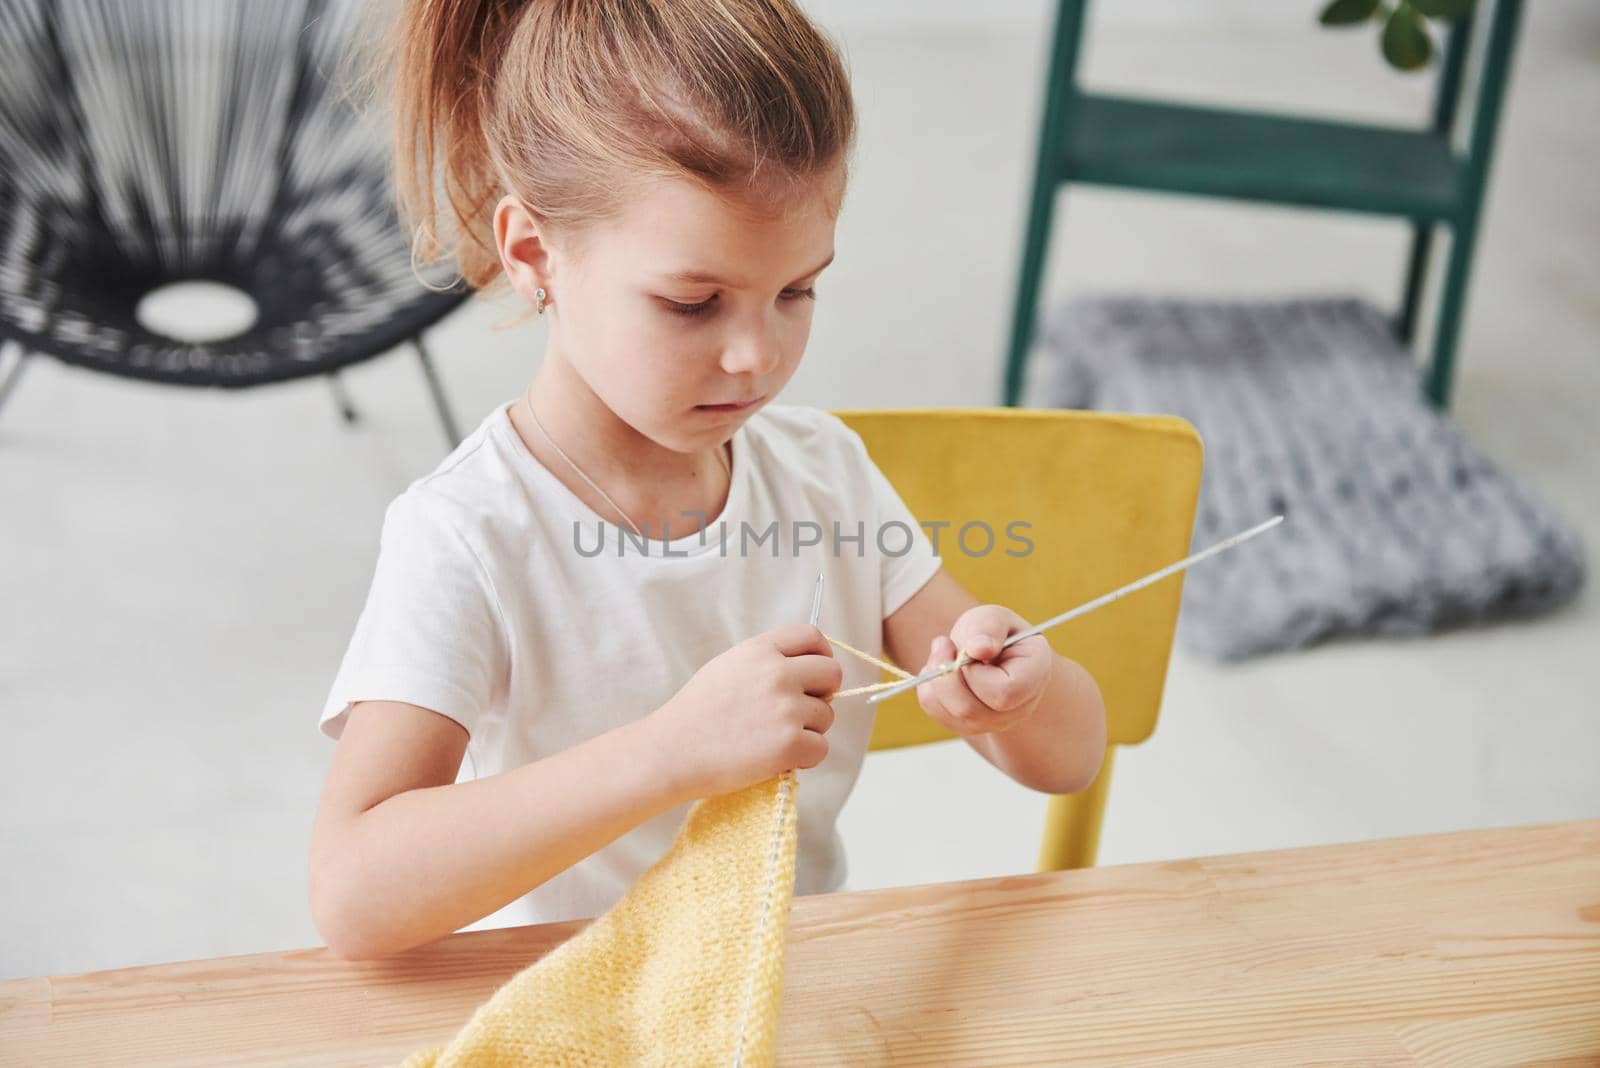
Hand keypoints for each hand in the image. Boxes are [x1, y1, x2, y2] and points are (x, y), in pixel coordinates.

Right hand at [647, 623, 842, 800]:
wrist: (671, 751)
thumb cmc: (696, 714)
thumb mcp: (727, 667)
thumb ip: (765, 662)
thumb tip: (805, 670)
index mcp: (760, 650)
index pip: (812, 635)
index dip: (822, 654)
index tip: (816, 673)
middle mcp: (778, 674)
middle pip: (832, 674)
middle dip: (824, 693)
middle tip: (802, 711)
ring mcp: (786, 709)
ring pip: (827, 716)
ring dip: (810, 730)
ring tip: (775, 739)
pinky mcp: (789, 744)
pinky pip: (821, 749)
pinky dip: (806, 758)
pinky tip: (779, 759)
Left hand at [916, 605, 1051, 736]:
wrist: (987, 650)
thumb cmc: (992, 632)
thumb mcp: (992, 616)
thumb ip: (988, 626)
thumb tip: (979, 648)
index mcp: (1035, 675)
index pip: (1004, 692)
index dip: (976, 673)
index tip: (969, 648)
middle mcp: (1020, 707)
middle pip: (972, 711)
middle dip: (947, 677)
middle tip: (943, 644)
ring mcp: (996, 722)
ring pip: (953, 715)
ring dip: (936, 680)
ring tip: (943, 652)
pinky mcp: (970, 727)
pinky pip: (939, 714)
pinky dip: (929, 689)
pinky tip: (942, 670)